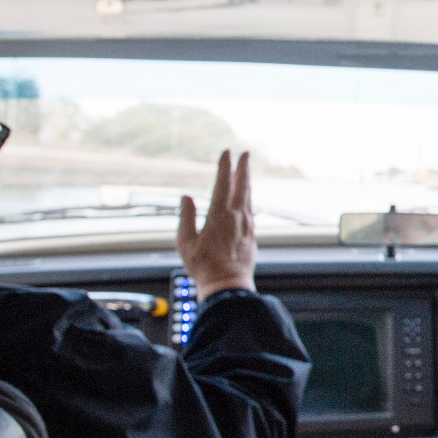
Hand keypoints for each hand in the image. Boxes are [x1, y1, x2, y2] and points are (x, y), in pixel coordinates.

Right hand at [178, 151, 256, 300]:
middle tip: (245, 154)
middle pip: (242, 187)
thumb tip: (186, 197)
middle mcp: (237, 217)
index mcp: (219, 216)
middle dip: (243, 168)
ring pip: (249, 198)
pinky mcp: (251, 235)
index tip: (226, 153)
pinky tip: (247, 197)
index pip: (223, 184)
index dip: (224, 167)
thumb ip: (186, 217)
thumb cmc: (203, 267)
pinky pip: (251, 210)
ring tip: (246, 171)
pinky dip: (249, 198)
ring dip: (247, 182)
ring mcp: (247, 226)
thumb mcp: (186, 243)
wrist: (227, 285)